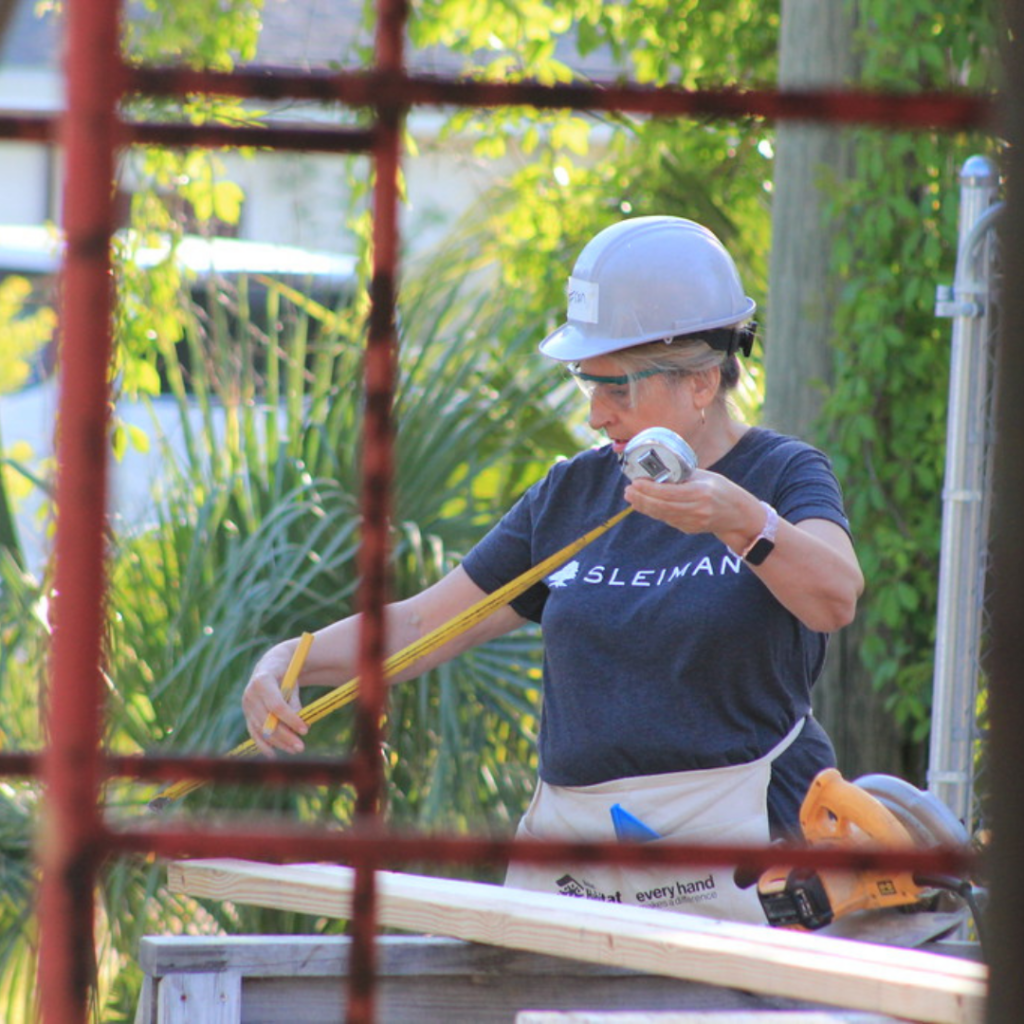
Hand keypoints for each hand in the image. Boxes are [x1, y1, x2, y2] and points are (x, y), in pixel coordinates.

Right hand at [241, 642, 309, 755]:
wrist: (270, 666)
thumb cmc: (286, 674)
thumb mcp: (293, 684)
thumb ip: (295, 702)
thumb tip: (299, 724)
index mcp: (262, 681)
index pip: (276, 706)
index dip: (291, 719)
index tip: (305, 730)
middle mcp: (250, 694)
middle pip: (267, 721)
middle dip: (285, 736)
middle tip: (301, 747)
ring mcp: (246, 706)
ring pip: (261, 729)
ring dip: (278, 742)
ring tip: (295, 749)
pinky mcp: (246, 715)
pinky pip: (254, 733)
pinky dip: (263, 745)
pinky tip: (273, 755)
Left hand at [624, 468, 759, 544]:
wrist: (738, 515)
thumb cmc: (722, 490)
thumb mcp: (706, 477)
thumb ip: (683, 475)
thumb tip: (658, 469)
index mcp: (701, 493)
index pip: (669, 493)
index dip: (650, 489)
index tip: (636, 482)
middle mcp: (696, 509)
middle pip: (662, 506)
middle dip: (642, 499)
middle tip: (628, 491)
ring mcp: (692, 522)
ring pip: (662, 515)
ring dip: (644, 506)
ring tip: (631, 497)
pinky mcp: (689, 529)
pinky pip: (667, 519)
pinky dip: (654, 511)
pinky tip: (644, 504)